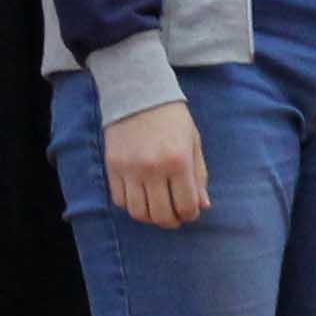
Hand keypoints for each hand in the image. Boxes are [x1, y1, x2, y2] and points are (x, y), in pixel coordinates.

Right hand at [104, 99, 210, 228]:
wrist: (138, 94)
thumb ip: (199, 176)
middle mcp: (153, 168)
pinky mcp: (112, 167)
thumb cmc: (172, 118)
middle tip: (174, 217)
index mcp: (178, 161)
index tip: (190, 212)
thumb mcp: (193, 142)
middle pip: (161, 215)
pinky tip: (141, 196)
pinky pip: (120, 200)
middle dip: (171, 221)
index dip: (190, 215)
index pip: (186, 205)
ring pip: (139, 213)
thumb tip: (202, 206)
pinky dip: (131, 205)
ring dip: (150, 217)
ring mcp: (130, 169)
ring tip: (157, 209)